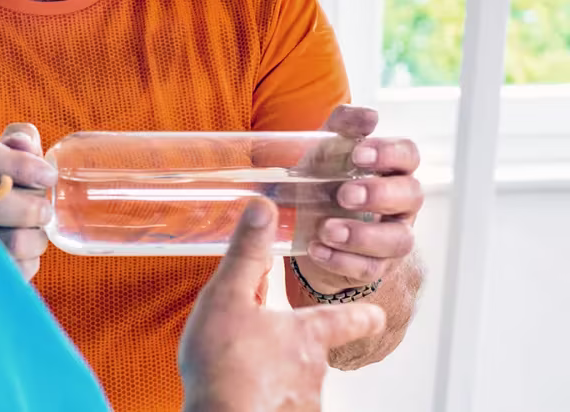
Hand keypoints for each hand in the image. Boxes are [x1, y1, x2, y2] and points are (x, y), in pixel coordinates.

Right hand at [0, 123, 55, 279]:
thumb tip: (24, 141)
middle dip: (29, 208)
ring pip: (9, 242)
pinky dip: (29, 261)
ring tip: (35, 232)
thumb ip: (19, 144)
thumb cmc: (3, 194)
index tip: (49, 175)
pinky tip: (23, 254)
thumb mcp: (8, 164)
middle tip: (45, 210)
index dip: (21, 164)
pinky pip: (15, 269)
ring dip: (34, 238)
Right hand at [180, 199, 385, 410]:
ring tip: (247, 371)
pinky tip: (247, 396)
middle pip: (315, 351)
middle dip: (295, 345)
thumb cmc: (224, 361)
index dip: (364, 313)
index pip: (351, 318)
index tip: (374, 312)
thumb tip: (263, 207)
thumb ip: (247, 253)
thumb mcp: (228, 296)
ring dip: (278, 375)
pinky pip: (282, 405)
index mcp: (308, 333)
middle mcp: (315, 369)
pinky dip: (268, 399)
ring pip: (298, 382)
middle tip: (266, 340)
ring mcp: (305, 401)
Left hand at [295, 105, 422, 294]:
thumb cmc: (322, 181)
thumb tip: (369, 116)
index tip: (358, 155)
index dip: (389, 154)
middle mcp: (401, 204)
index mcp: (391, 169)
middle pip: (412, 195)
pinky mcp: (376, 266)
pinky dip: (342, 260)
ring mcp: (392, 237)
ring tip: (326, 229)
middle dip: (379, 194)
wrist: (305, 227)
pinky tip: (316, 249)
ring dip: (362, 235)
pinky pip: (370, 268)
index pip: (409, 154)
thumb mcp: (325, 151)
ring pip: (399, 239)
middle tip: (343, 194)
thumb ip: (342, 127)